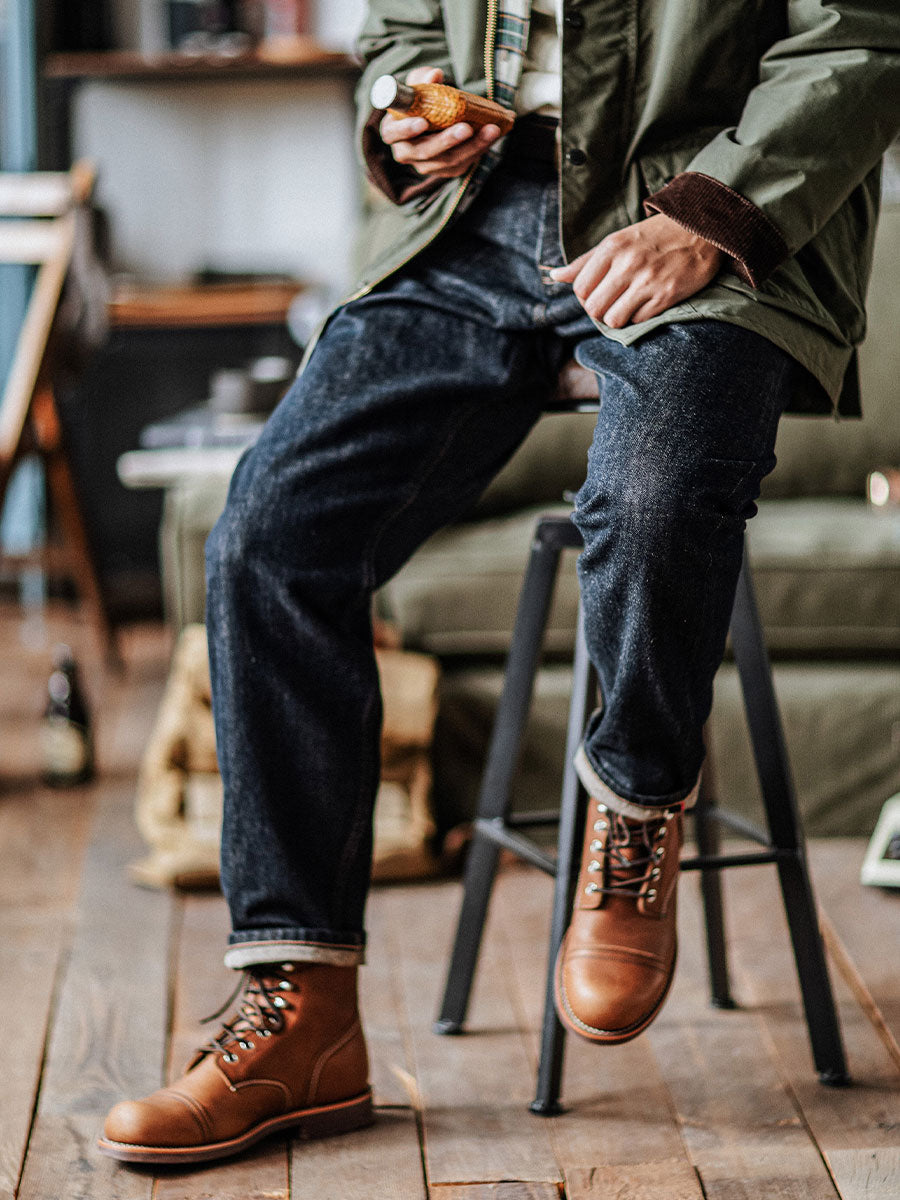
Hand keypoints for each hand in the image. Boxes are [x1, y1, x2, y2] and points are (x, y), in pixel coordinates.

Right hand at [379, 67, 501, 179]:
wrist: (433, 118)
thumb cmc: (420, 100)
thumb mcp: (418, 86)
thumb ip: (424, 80)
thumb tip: (435, 75)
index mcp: (393, 130)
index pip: (393, 133)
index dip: (406, 130)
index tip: (423, 123)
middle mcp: (406, 152)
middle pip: (425, 151)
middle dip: (447, 141)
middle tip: (466, 128)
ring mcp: (426, 165)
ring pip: (448, 161)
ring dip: (472, 146)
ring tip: (491, 130)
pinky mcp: (446, 169)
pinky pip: (463, 163)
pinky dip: (479, 149)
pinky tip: (493, 135)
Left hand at [550, 213, 722, 327]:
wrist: (701, 228)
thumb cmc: (654, 236)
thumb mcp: (618, 240)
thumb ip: (586, 261)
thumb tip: (554, 276)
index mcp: (612, 248)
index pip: (580, 288)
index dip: (585, 297)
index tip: (596, 293)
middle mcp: (627, 264)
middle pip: (593, 308)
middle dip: (599, 311)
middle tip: (611, 303)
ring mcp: (647, 281)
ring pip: (613, 320)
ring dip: (617, 318)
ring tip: (626, 306)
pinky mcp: (666, 295)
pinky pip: (638, 320)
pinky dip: (638, 317)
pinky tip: (646, 303)